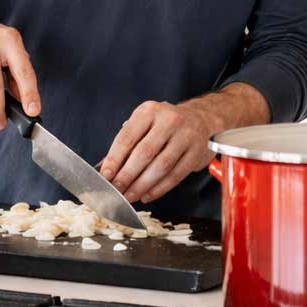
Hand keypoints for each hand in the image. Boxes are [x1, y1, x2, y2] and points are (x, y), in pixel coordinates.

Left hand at [99, 101, 218, 204]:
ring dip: (142, 185)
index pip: (127, 137)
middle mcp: (169, 120)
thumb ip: (128, 143)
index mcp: (149, 111)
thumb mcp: (145, 123)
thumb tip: (109, 169)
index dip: (114, 158)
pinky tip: (147, 195)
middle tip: (116, 189)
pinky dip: (159, 189)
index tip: (106, 175)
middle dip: (127, 175)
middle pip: (144, 153)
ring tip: (130, 196)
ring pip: (161, 166)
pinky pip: (175, 175)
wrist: (201, 119)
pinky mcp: (196, 152)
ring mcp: (185, 136)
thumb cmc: (165, 125)